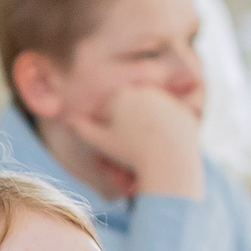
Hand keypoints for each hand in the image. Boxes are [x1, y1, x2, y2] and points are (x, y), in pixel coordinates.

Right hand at [64, 83, 204, 200]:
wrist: (170, 160)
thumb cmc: (131, 153)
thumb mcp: (101, 142)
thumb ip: (81, 128)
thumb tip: (67, 119)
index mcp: (120, 94)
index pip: (106, 107)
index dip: (103, 126)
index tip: (108, 141)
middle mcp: (143, 89)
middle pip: (127, 106)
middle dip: (124, 122)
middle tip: (126, 144)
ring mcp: (165, 97)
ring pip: (147, 110)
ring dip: (142, 123)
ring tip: (143, 143)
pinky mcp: (182, 107)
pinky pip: (167, 117)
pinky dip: (163, 127)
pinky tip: (160, 142)